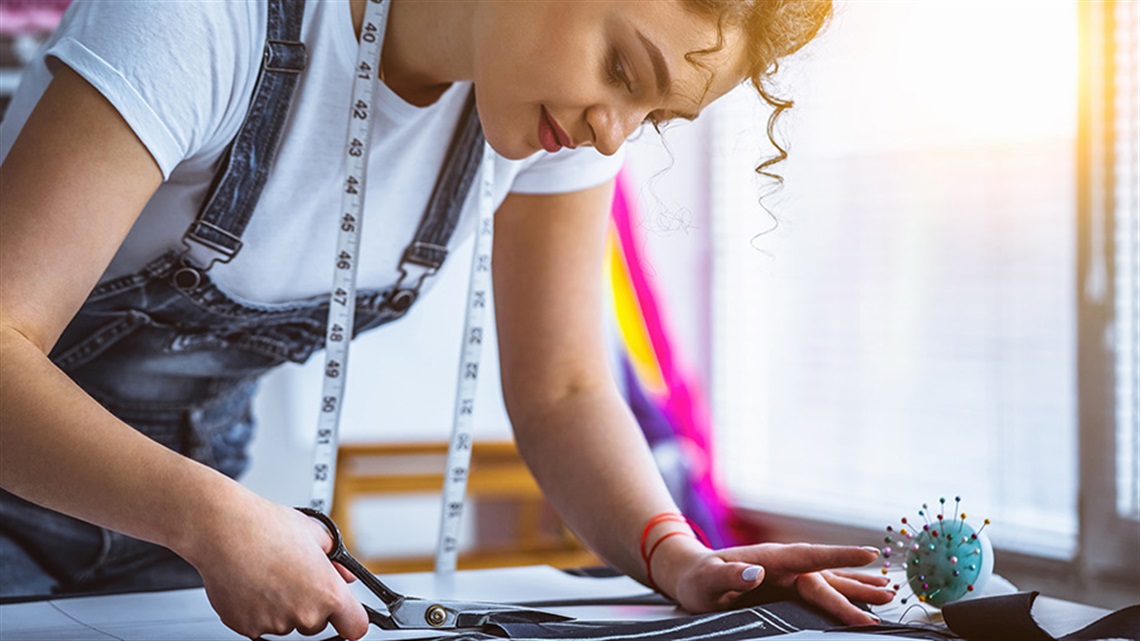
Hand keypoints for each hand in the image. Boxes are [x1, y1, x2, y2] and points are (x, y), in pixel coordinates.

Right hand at [176, 495, 368, 639]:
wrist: (223, 529)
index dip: (352, 618)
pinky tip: (253, 583)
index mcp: (327, 592)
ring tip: (270, 574)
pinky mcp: (246, 627)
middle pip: (319, 623)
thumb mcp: (316, 535)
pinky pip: (261, 625)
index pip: (355, 626)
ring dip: (284, 607)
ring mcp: (274, 624)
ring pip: (288, 623)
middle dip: (312, 604)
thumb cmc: (267, 527)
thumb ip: (338, 562)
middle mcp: (303, 613)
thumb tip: (346, 575)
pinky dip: (258, 610)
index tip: (346, 613)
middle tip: (296, 577)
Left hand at [658, 537, 894, 624]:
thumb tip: (755, 572)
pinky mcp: (786, 588)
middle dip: (857, 585)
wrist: (691, 575)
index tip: (869, 553)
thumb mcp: (706, 580)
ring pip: (829, 581)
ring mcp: (787, 576)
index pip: (809, 556)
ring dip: (857, 587)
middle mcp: (784, 565)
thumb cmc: (697, 579)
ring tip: (888, 592)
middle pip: (826, 575)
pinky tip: (862, 594)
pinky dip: (843, 592)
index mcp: (769, 558)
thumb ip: (729, 576)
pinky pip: (820, 590)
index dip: (839, 555)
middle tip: (888, 595)